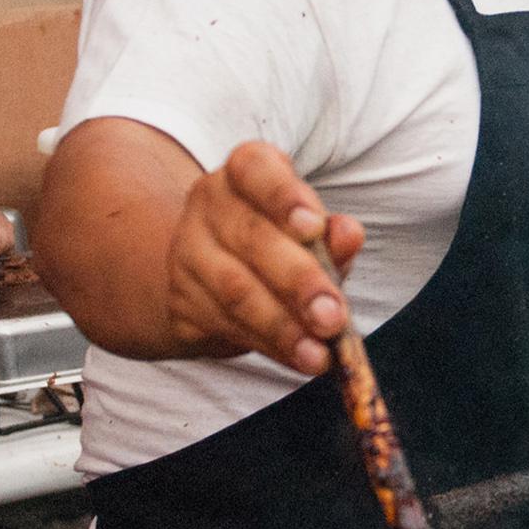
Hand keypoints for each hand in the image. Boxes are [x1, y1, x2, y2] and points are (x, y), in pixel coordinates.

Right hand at [164, 141, 366, 374]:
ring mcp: (187, 252)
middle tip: (333, 317)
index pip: (256, 170)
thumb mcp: (314, 229)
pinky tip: (298, 359)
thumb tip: (348, 234)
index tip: (313, 227)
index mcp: (245, 170)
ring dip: (283, 327)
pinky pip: (225, 326)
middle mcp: (209, 203)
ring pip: (235, 291)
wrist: (218, 274)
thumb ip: (333, 233)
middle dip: (298, 282)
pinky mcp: (181, 302)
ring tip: (319, 354)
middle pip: (251, 238)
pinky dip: (268, 346)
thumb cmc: (283, 239)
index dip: (284, 196)